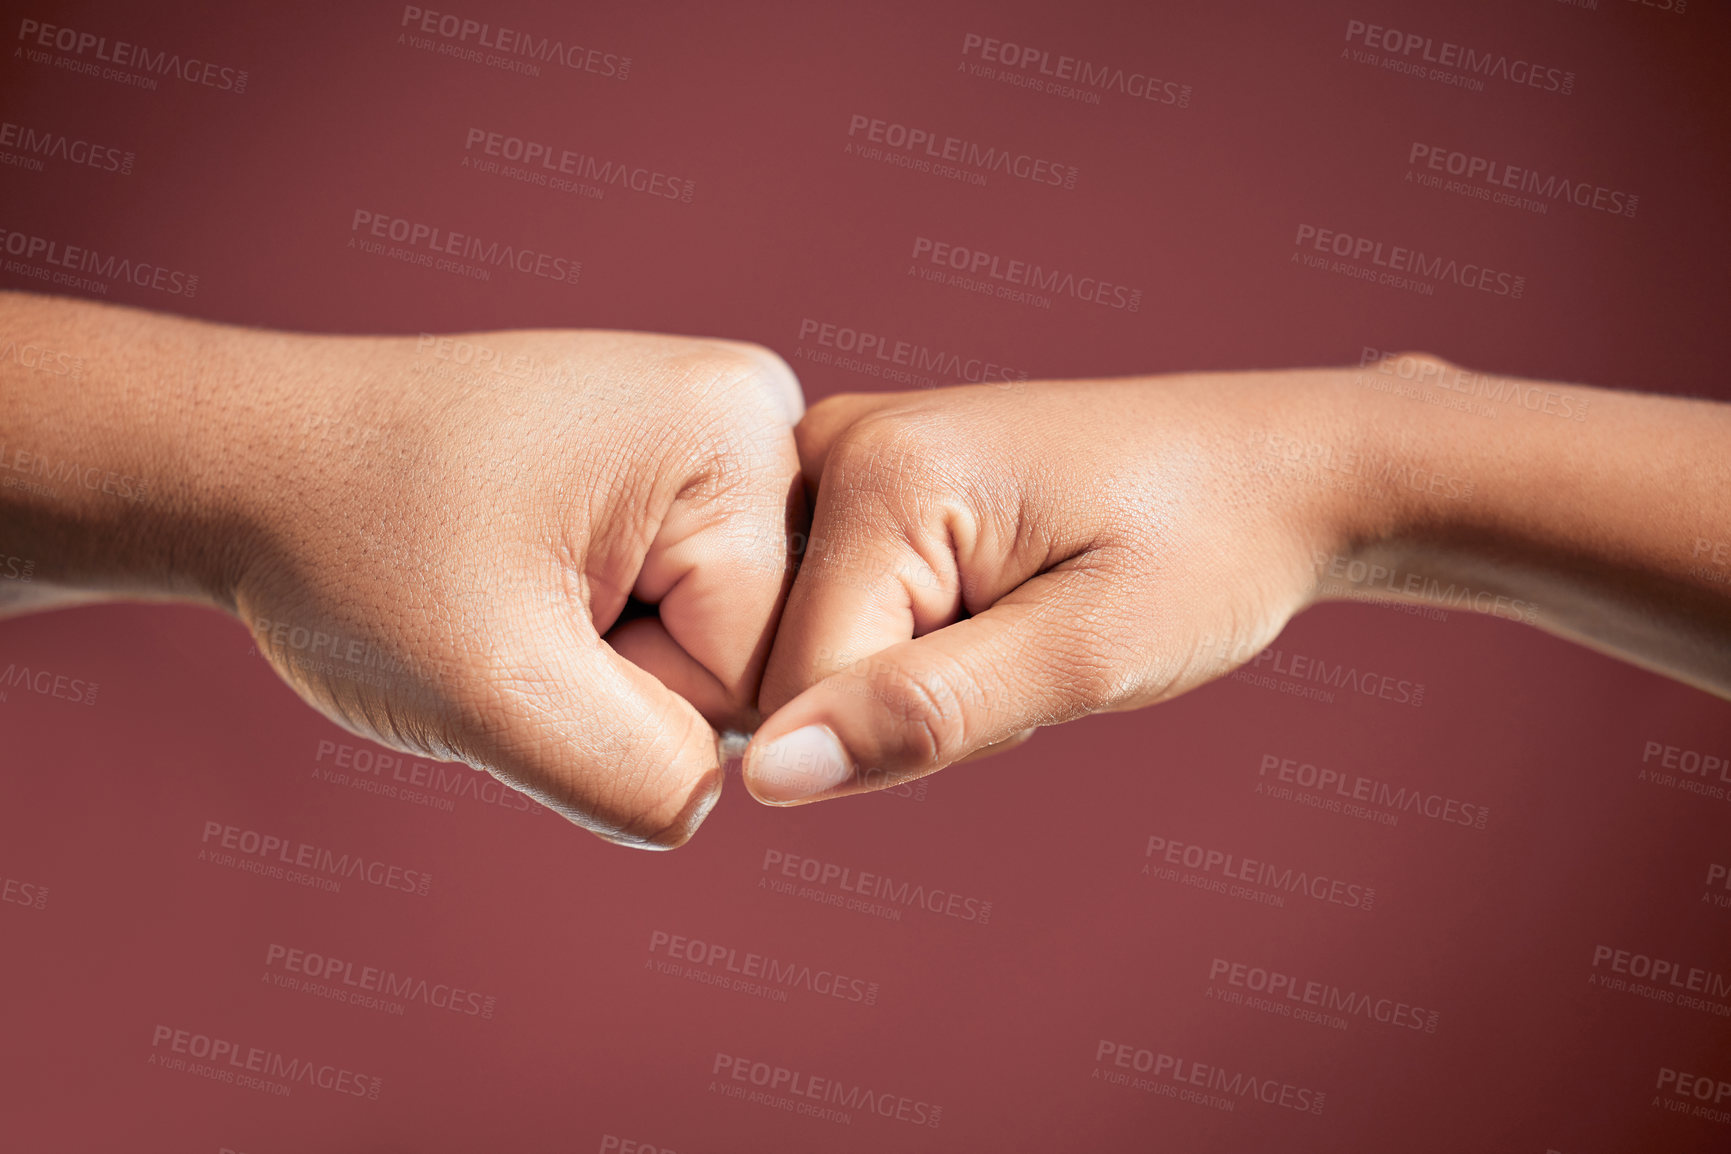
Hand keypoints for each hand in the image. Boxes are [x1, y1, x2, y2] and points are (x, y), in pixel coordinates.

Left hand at [227, 329, 803, 845]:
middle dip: (634, 680)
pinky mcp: (678, 469)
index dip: (639, 702)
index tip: (530, 630)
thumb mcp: (496, 691)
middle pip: (761, 652)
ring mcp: (715, 437)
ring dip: (616, 662)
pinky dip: (608, 633)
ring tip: (514, 592)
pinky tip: (533, 582)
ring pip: (722, 643)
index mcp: (736, 432)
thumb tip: (715, 796)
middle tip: (514, 616)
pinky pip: (689, 610)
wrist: (256, 465)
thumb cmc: (354, 552)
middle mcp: (755, 413)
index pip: (767, 671)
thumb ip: (646, 778)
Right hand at [741, 373, 1361, 803]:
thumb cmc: (1206, 550)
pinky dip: (919, 635)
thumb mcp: (1086, 654)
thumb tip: (767, 779)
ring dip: (918, 669)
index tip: (1024, 672)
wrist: (1275, 470)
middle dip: (907, 698)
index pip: (797, 689)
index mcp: (877, 473)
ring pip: (817, 644)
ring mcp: (846, 453)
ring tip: (1023, 612)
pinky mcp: (868, 476)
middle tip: (1030, 643)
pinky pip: (842, 606)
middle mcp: (834, 443)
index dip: (911, 729)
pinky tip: (998, 596)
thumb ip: (924, 714)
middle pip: (796, 664)